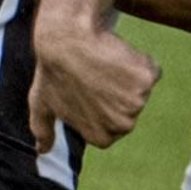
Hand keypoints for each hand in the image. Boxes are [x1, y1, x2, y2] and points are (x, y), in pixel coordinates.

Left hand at [28, 18, 159, 150]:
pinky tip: (116, 54)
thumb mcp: (41, 104)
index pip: (113, 121)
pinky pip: (150, 69)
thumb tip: (42, 150)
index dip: (102, 101)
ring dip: (125, 74)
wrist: (66, 39)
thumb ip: (44, 130)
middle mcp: (123, 125)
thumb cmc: (52, 71)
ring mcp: (137, 103)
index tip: (89, 88)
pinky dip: (138, 60)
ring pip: (140, 86)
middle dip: (116, 90)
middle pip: (129, 106)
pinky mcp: (147, 79)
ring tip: (102, 64)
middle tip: (95, 75)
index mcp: (102, 137)